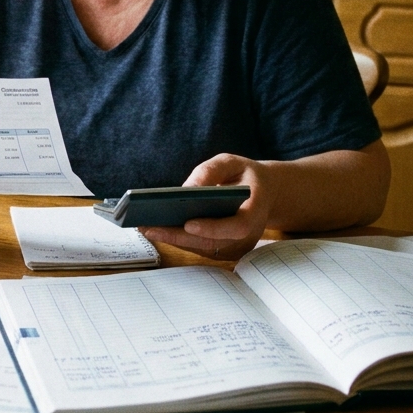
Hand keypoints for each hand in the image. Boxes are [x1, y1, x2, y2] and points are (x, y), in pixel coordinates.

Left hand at [139, 153, 274, 261]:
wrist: (266, 192)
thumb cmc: (245, 175)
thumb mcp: (231, 162)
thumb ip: (211, 171)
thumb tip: (187, 188)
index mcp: (255, 210)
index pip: (237, 226)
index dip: (212, 228)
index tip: (188, 224)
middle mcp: (248, 234)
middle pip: (213, 243)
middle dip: (178, 236)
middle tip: (149, 228)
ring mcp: (237, 245)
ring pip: (203, 248)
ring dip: (173, 240)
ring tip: (146, 228)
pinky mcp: (225, 250)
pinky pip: (200, 248)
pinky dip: (179, 239)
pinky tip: (157, 229)